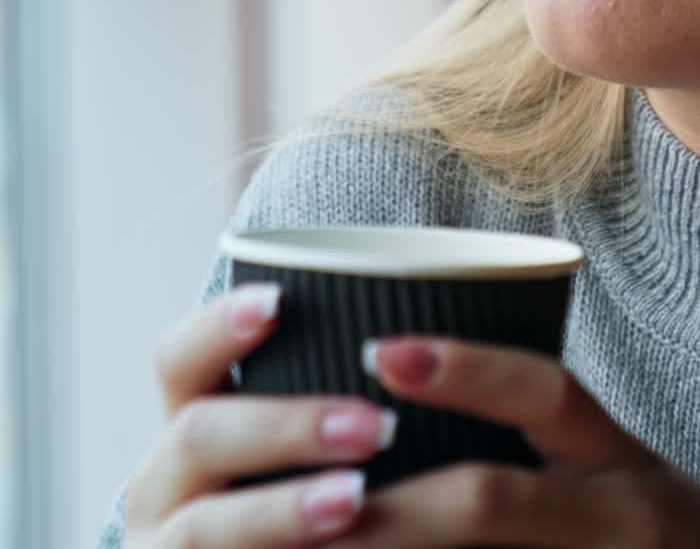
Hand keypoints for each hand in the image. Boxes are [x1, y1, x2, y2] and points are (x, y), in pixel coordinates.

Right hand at [123, 283, 397, 546]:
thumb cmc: (296, 504)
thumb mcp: (299, 450)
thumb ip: (328, 401)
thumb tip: (410, 347)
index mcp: (189, 433)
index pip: (181, 361)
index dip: (219, 327)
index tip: (278, 301)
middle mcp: (163, 489)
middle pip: (198, 437)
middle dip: (287, 427)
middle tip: (378, 427)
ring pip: (200, 529)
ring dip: (282, 509)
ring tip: (356, 498)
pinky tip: (344, 545)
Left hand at [325, 335, 699, 546]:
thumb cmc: (662, 536)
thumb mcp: (616, 481)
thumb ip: (537, 445)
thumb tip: (400, 409)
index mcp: (615, 461)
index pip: (543, 392)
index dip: (464, 370)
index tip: (380, 351)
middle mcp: (622, 514)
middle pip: (496, 501)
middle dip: (398, 511)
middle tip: (319, 503)